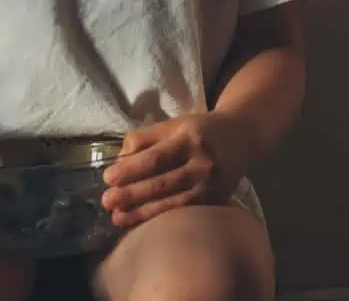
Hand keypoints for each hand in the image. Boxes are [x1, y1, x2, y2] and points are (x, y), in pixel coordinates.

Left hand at [100, 113, 253, 227]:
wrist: (242, 137)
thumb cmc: (201, 129)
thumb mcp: (175, 124)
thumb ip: (146, 137)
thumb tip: (120, 158)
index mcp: (191, 139)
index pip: (156, 158)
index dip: (131, 170)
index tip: (108, 177)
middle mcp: (203, 163)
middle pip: (162, 183)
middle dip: (131, 195)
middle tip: (106, 201)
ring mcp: (211, 185)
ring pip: (172, 203)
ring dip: (142, 213)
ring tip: (117, 218)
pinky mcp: (215, 201)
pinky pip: (185, 213)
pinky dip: (161, 219)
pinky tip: (142, 223)